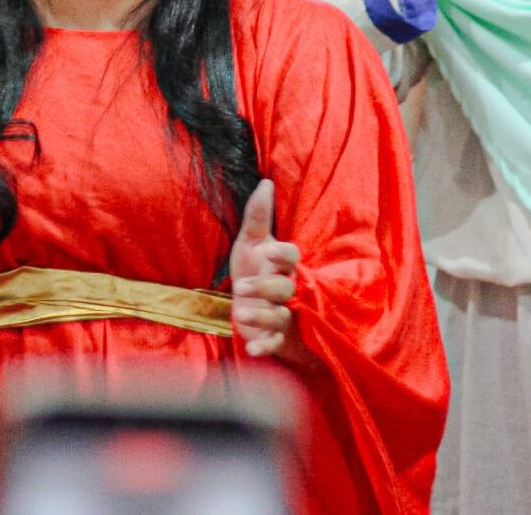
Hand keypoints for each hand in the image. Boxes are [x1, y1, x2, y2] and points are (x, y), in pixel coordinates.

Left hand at [228, 180, 299, 358]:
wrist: (253, 308)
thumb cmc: (256, 270)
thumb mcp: (251, 243)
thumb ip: (257, 216)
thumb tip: (266, 182)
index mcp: (283, 266)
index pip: (292, 257)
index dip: (284, 254)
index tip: (270, 250)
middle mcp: (289, 290)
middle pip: (285, 288)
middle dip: (264, 287)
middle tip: (240, 286)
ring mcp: (284, 316)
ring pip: (279, 317)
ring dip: (261, 316)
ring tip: (239, 314)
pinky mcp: (277, 338)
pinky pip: (274, 344)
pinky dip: (264, 347)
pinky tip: (252, 349)